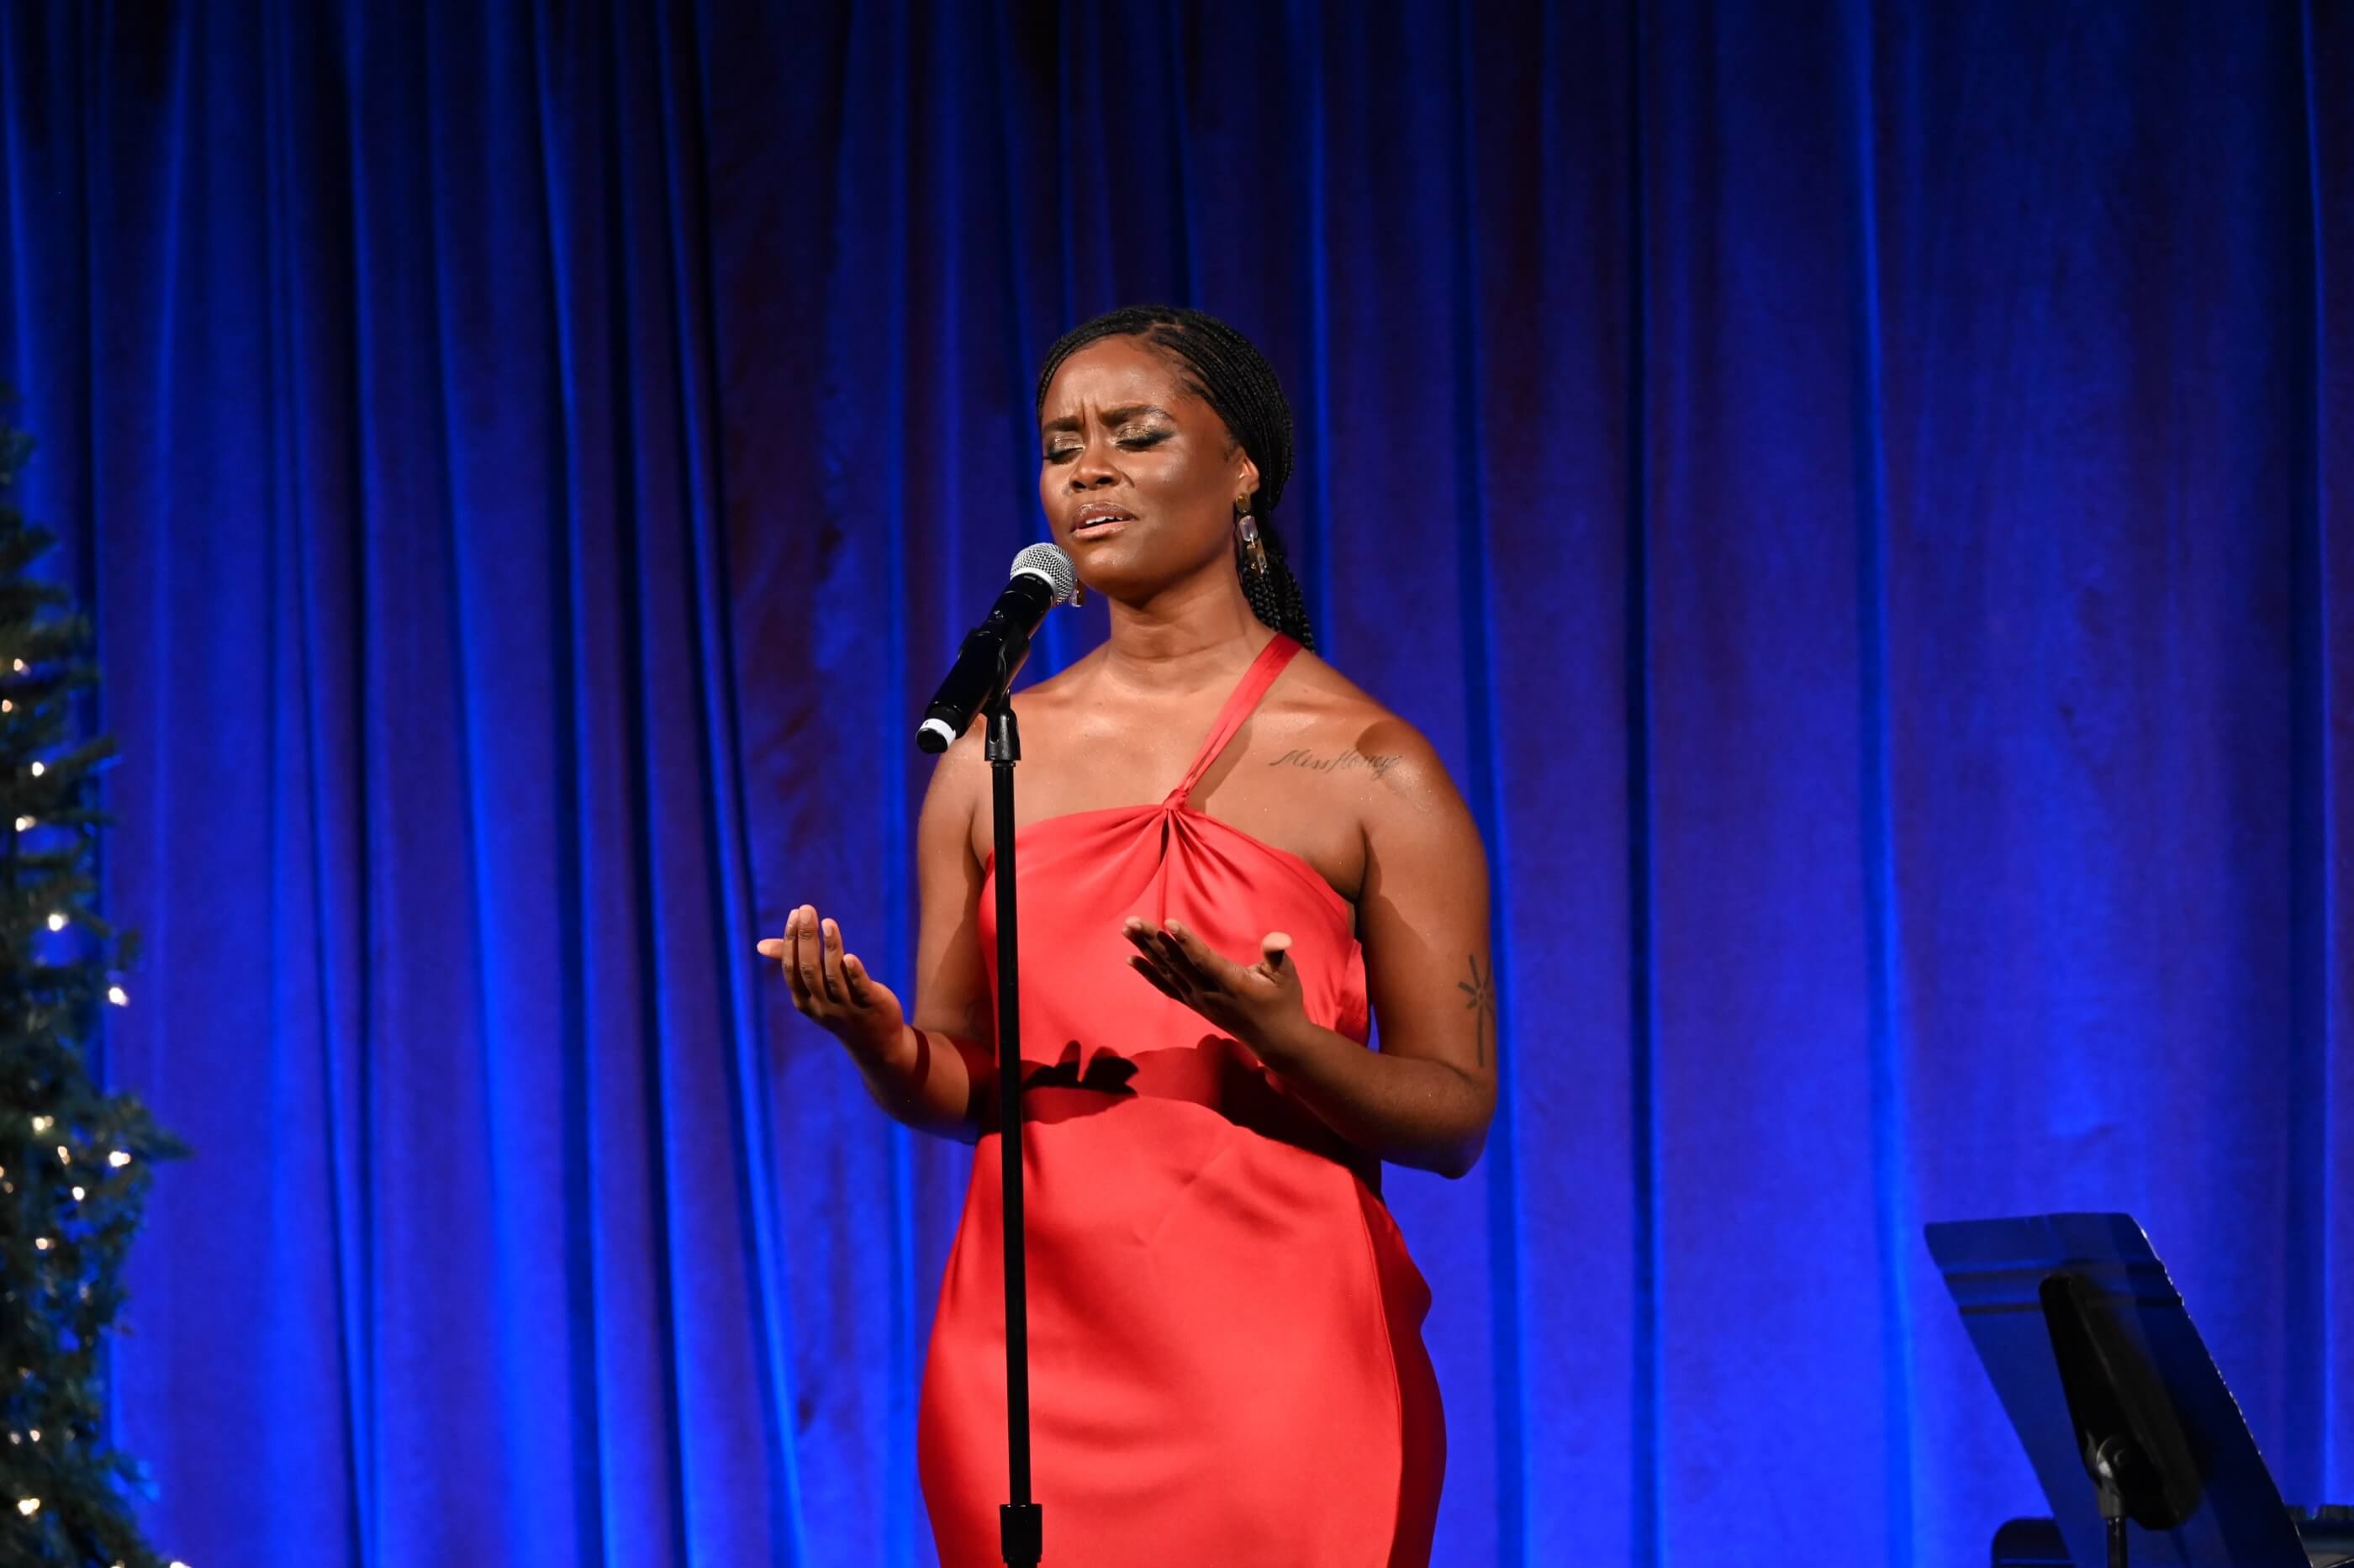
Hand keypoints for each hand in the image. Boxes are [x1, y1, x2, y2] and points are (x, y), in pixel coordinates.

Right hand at [759, 905, 904, 1057]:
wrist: (874, 1042)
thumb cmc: (839, 1006)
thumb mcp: (813, 989)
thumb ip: (792, 963)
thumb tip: (760, 945)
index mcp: (804, 1000)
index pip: (792, 968)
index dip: (791, 941)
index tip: (795, 914)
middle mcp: (822, 1005)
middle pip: (810, 969)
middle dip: (806, 938)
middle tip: (807, 910)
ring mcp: (846, 1007)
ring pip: (834, 976)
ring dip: (830, 948)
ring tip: (828, 923)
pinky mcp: (870, 1005)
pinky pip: (859, 988)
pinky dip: (854, 973)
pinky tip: (849, 956)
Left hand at [1121, 918, 1308, 1065]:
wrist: (1276, 1041)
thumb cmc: (1283, 1002)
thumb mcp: (1287, 976)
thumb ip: (1277, 954)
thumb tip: (1280, 938)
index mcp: (1232, 984)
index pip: (1204, 960)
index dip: (1186, 942)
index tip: (1168, 923)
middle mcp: (1210, 994)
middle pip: (1177, 964)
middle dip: (1154, 941)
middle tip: (1133, 920)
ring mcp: (1199, 1001)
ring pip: (1167, 973)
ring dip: (1146, 951)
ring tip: (1128, 930)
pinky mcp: (1195, 1005)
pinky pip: (1167, 987)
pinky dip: (1148, 973)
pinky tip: (1132, 959)